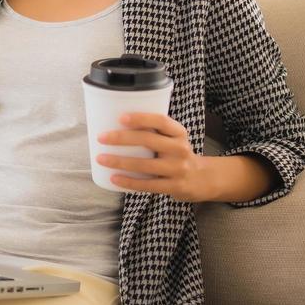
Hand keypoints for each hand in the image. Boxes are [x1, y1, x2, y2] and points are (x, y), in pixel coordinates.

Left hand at [96, 112, 210, 201]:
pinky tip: (114, 178)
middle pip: (148, 140)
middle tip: (101, 138)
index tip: (121, 117)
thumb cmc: (177, 154)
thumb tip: (115, 125)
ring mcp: (178, 169)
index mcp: (179, 133)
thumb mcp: (173, 139)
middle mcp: (180, 149)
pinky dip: (129, 182)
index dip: (141, 118)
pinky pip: (148, 184)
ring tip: (101, 158)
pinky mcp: (174, 186)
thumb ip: (154, 132)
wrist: (202, 179)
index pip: (161, 121)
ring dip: (120, 162)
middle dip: (122, 138)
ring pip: (145, 164)